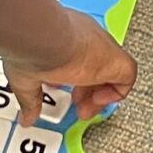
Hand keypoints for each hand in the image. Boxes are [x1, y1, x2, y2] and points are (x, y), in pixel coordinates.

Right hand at [6, 9, 137, 125]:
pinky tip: (98, 101)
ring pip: (113, 70)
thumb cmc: (29, 46)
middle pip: (98, 64)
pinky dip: (115, 94)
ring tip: (86, 108)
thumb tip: (26, 117)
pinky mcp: (114, 60)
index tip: (62, 89)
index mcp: (66, 35)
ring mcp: (102, 48)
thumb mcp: (26, 78)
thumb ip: (30, 99)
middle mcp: (87, 37)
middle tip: (77, 104)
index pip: (79, 55)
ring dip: (100, 93)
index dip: (74, 76)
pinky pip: (127, 77)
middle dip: (88, 88)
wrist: (41, 35)